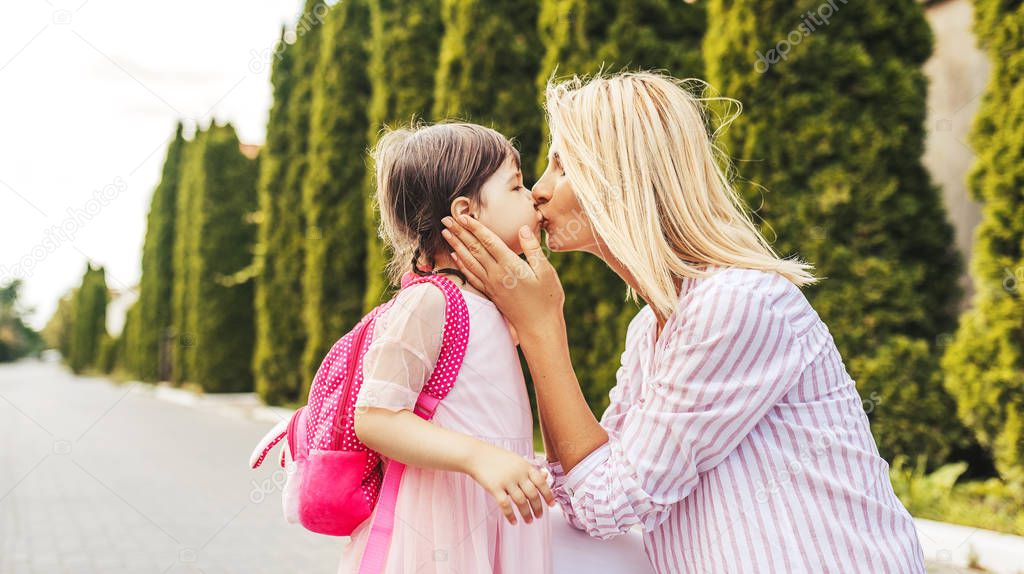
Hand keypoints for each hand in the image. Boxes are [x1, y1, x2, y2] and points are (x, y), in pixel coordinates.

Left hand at [441, 216, 564, 339]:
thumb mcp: (546, 271)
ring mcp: (491, 285)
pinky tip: (455, 256)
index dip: (474, 227)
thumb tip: (523, 228)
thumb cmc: (547, 300)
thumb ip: (533, 249)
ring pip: (469, 261)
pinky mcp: (490, 293)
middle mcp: (496, 275)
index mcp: (510, 266)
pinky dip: (462, 264)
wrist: (539, 328)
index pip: (488, 241)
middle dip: (460, 232)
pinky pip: (471, 276)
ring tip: (446, 233)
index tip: (463, 216)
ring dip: (456, 245)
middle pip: (474, 249)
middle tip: (446, 219)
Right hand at [466, 443, 555, 524]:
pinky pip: (505, 505)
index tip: (551, 505)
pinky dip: (511, 515)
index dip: (548, 494)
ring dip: (526, 513)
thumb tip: (546, 476)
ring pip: (521, 501)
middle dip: (538, 507)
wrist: (476, 455)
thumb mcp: (517, 460)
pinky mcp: (495, 487)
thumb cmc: (497, 458)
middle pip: (532, 494)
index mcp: (525, 466)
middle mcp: (518, 473)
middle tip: (539, 516)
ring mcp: (506, 480)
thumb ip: (530, 469)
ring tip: (529, 521)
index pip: (541, 482)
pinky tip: (514, 522)